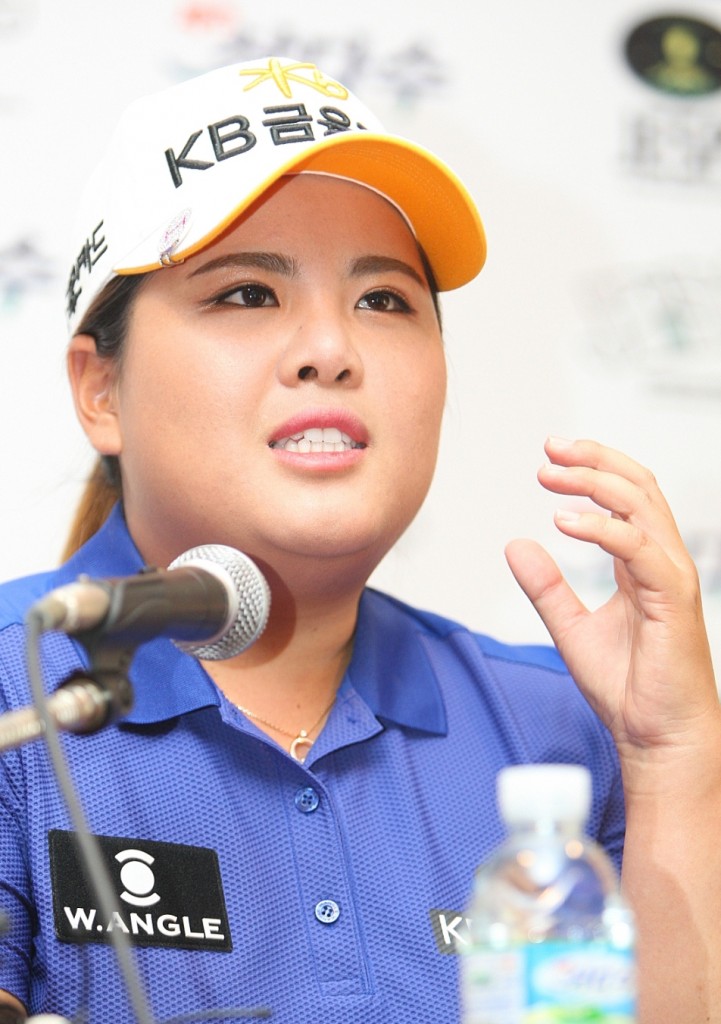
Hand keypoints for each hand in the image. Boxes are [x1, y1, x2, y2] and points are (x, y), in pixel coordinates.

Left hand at [505, 437, 719, 778]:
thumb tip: (515, 544)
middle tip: (550, 449)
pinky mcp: (674, 598)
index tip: (550, 457)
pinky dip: (601, 528)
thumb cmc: (628, 689)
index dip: (592, 468)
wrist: (657, 738)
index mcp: (641, 564)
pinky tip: (563, 522)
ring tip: (549, 474)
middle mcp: (660, 562)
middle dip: (594, 459)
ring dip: (594, 482)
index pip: (626, 496)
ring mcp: (671, 577)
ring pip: (642, 506)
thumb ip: (547, 587)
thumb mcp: (571, 628)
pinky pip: (639, 548)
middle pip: (638, 487)